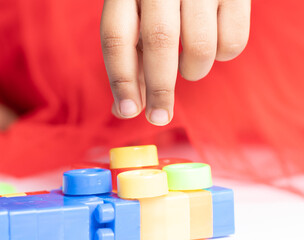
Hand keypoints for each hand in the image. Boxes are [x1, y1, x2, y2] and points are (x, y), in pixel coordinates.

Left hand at [101, 0, 250, 124]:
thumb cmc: (160, 2)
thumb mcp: (138, 19)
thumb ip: (132, 60)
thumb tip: (125, 110)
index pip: (117, 37)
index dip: (121, 79)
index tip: (129, 111)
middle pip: (159, 41)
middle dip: (159, 89)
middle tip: (159, 117)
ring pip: (201, 46)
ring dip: (193, 71)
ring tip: (188, 64)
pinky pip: (234, 41)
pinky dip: (222, 55)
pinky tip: (212, 43)